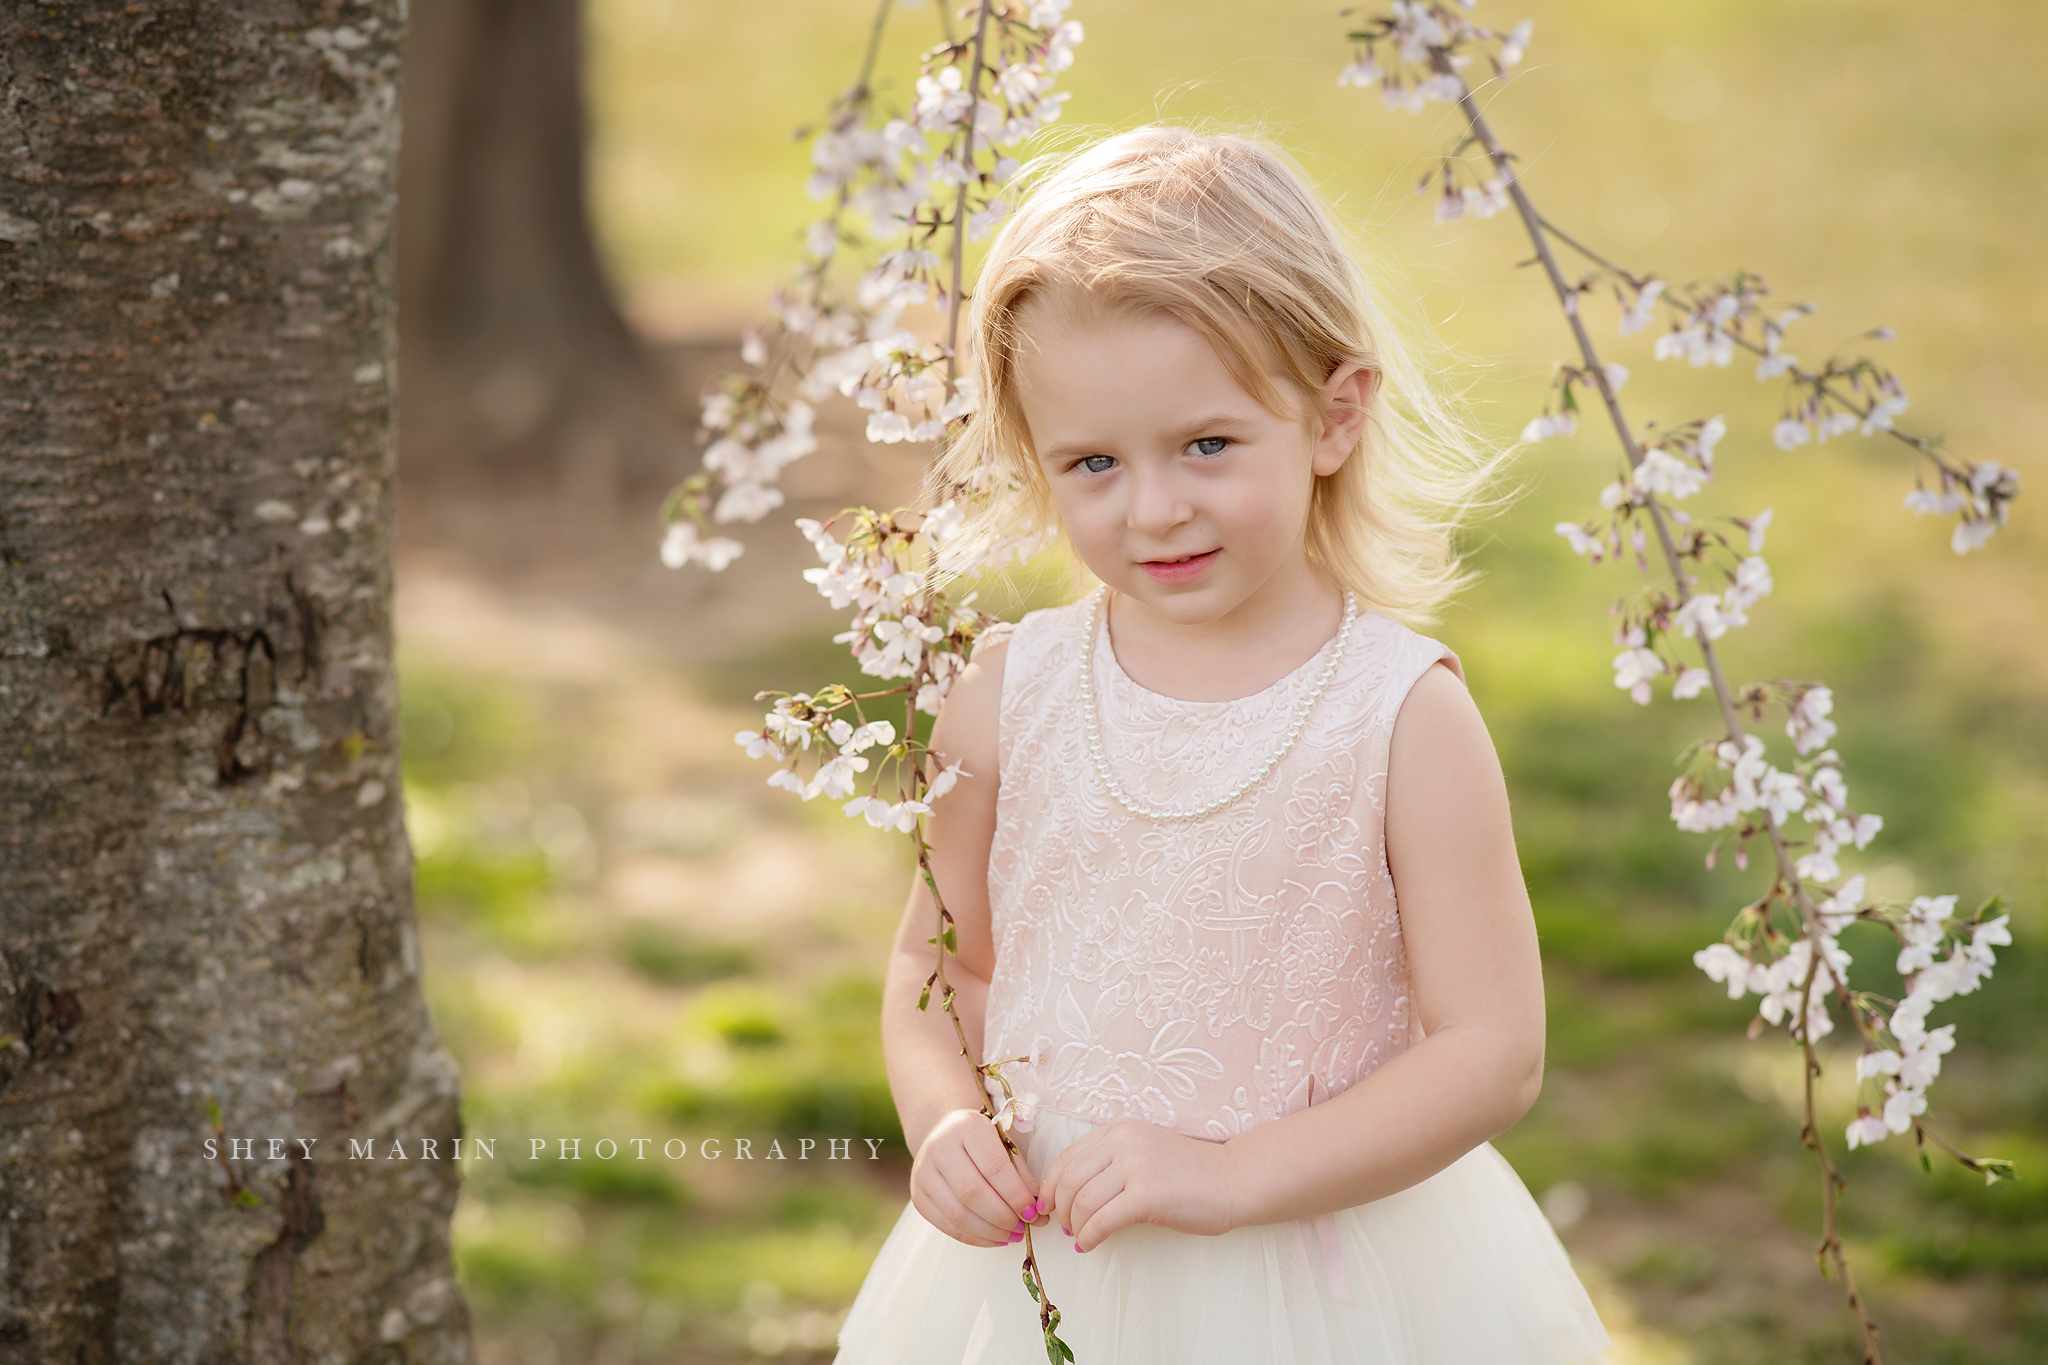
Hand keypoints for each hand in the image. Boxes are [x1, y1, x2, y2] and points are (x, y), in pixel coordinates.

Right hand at [909, 1107, 1045, 1247]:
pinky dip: (974, 1237)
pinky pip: (947, 1225)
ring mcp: (924, 1173)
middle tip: (1025, 1227)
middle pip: (972, 1192)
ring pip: (958, 1213)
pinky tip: (995, 1238)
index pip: (994, 1167)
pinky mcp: (919, 1196)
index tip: (1034, 1212)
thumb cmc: (983, 1142)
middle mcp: (939, 1147)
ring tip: (1013, 1235)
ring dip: (990, 1231)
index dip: (1016, 1195)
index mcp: (966, 1127)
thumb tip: (1035, 1209)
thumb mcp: (1005, 1144)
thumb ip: (1020, 1173)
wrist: (945, 1134)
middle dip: (1003, 1216)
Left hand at [1036, 1118, 1237, 1250]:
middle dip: (1059, 1209)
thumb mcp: (1144, 1153)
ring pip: (1081, 1202)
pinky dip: (1089, 1237)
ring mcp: (1135, 1166)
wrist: (1234, 1180)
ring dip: (1075, 1226)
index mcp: (1119, 1130)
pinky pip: (1101, 1221)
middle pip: (1068, 1180)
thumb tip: (1068, 1195)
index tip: (1049, 1207)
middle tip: (1066, 1227)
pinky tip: (1090, 1245)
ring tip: (1081, 1237)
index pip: (1067, 1157)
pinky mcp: (1147, 1195)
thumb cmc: (1191, 1174)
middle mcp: (1123, 1142)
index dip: (1050, 1186)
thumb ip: (1110, 1163)